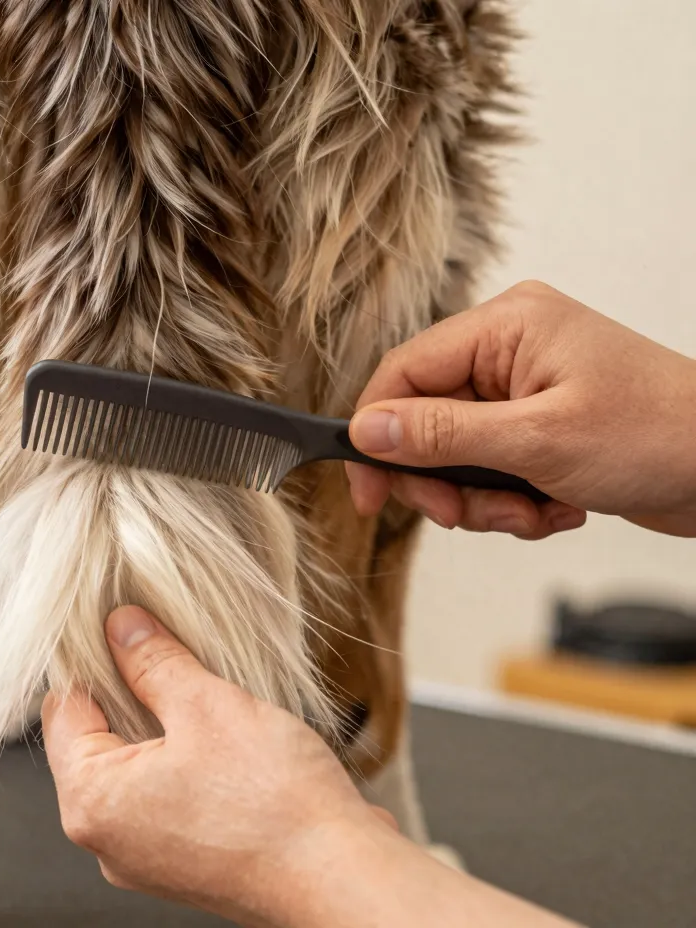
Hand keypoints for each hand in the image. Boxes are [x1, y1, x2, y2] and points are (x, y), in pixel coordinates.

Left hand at [44, 606, 579, 927]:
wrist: (344, 880)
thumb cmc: (276, 805)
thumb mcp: (206, 705)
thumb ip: (152, 662)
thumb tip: (121, 628)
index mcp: (93, 802)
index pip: (63, 710)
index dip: (90, 658)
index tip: (116, 623)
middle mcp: (109, 840)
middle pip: (98, 740)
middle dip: (131, 690)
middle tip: (168, 648)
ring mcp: (147, 859)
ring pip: (137, 768)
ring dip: (165, 725)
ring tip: (205, 692)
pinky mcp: (188, 865)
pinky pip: (169, 798)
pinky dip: (188, 762)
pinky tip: (226, 738)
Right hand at [346, 281, 695, 538]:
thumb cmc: (659, 436)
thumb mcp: (536, 441)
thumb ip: (441, 435)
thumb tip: (366, 430)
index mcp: (506, 326)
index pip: (404, 372)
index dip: (376, 433)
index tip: (369, 493)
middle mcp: (509, 349)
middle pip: (425, 419)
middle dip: (443, 479)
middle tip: (462, 514)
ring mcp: (526, 387)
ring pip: (456, 454)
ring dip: (485, 499)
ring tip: (533, 512)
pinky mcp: (540, 423)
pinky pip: (491, 467)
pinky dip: (514, 499)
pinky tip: (556, 506)